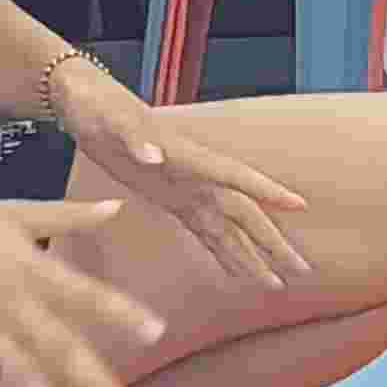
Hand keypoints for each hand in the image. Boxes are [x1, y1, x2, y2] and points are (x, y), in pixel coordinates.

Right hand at [0, 189, 166, 386]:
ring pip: (17, 377)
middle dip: (88, 378)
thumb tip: (119, 207)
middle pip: (56, 345)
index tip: (155, 332)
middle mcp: (9, 304)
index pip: (85, 295)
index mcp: (30, 269)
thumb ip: (69, 215)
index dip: (121, 313)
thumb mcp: (16, 212)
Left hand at [57, 59, 319, 291]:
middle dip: (273, 241)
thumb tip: (154, 154)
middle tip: (302, 270)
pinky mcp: (171, 199)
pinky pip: (204, 232)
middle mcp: (196, 176)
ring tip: (275, 284)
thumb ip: (134, 137)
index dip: (268, 191)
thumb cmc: (100, 107)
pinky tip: (235, 273)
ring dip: (252, 256)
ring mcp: (187, 189)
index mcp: (189, 156)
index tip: (301, 206)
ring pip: (230, 229)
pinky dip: (222, 253)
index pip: (237, 177)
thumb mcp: (112, 122)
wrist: (84, 102)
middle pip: (245, 212)